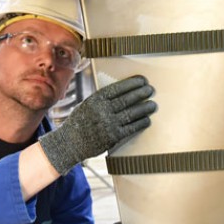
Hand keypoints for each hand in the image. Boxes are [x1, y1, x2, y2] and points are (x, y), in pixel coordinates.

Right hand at [39, 76, 155, 174]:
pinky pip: (131, 128)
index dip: (132, 83)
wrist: (70, 143)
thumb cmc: (79, 122)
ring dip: (145, 108)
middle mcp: (101, 111)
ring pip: (131, 113)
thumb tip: (124, 92)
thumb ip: (103, 100)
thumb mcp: (87, 105)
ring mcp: (108, 124)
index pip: (118, 88)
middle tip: (151, 90)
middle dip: (141, 93)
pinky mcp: (113, 137)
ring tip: (153, 105)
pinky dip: (140, 123)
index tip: (142, 80)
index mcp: (95, 100)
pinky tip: (147, 119)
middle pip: (126, 99)